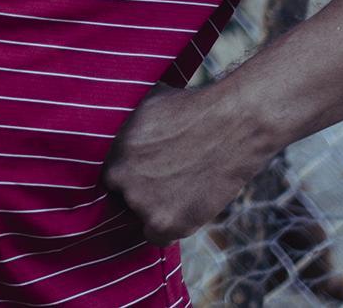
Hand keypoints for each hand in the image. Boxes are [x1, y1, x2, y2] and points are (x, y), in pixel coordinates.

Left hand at [100, 84, 269, 244]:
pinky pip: (156, 238)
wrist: (232, 125)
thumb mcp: (148, 104)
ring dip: (156, 208)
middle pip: (123, 198)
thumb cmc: (192, 108)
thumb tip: (121, 123)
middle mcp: (121, 179)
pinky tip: (183, 209)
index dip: (128, 175)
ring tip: (181, 190)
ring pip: (141, 216)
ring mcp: (141, 204)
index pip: (110, 176)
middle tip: (165, 182)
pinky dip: (168, 228)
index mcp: (112, 152)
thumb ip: (129, 126)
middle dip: (140, 191)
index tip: (144, 173)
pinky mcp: (165, 223)